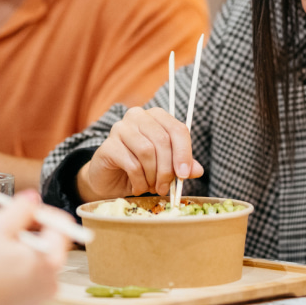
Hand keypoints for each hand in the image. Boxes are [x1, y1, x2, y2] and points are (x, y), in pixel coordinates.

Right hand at [0, 190, 72, 304]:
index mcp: (51, 261)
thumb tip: (33, 199)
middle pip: (36, 242)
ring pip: (18, 259)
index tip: (17, 207)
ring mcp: (32, 298)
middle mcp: (48, 283)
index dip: (38, 210)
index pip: (60, 224)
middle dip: (8, 228)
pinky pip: (9, 277)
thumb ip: (21, 208)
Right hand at [78, 106, 203, 200]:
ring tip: (151, 187)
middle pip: (162, 140)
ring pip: (147, 151)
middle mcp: (137, 116)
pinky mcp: (108, 145)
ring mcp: (120, 128)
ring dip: (152, 176)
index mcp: (156, 116)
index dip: (184, 153)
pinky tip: (138, 188)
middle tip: (166, 188)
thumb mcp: (165, 167)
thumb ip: (181, 165)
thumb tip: (197, 170)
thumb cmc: (140, 169)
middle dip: (167, 169)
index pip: (177, 129)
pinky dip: (139, 181)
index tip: (184, 174)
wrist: (109, 179)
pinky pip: (131, 164)